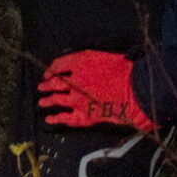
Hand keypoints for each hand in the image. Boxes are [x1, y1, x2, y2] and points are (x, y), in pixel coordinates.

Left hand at [38, 50, 158, 132]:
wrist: (135, 92)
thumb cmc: (126, 71)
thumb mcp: (107, 57)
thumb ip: (92, 61)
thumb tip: (85, 65)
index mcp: (81, 62)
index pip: (60, 64)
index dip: (52, 68)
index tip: (49, 71)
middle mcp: (75, 80)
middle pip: (55, 82)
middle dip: (47, 85)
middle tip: (41, 87)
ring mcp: (77, 99)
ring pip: (57, 99)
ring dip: (48, 100)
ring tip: (41, 102)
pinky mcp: (84, 115)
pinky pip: (66, 118)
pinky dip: (56, 119)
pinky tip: (49, 119)